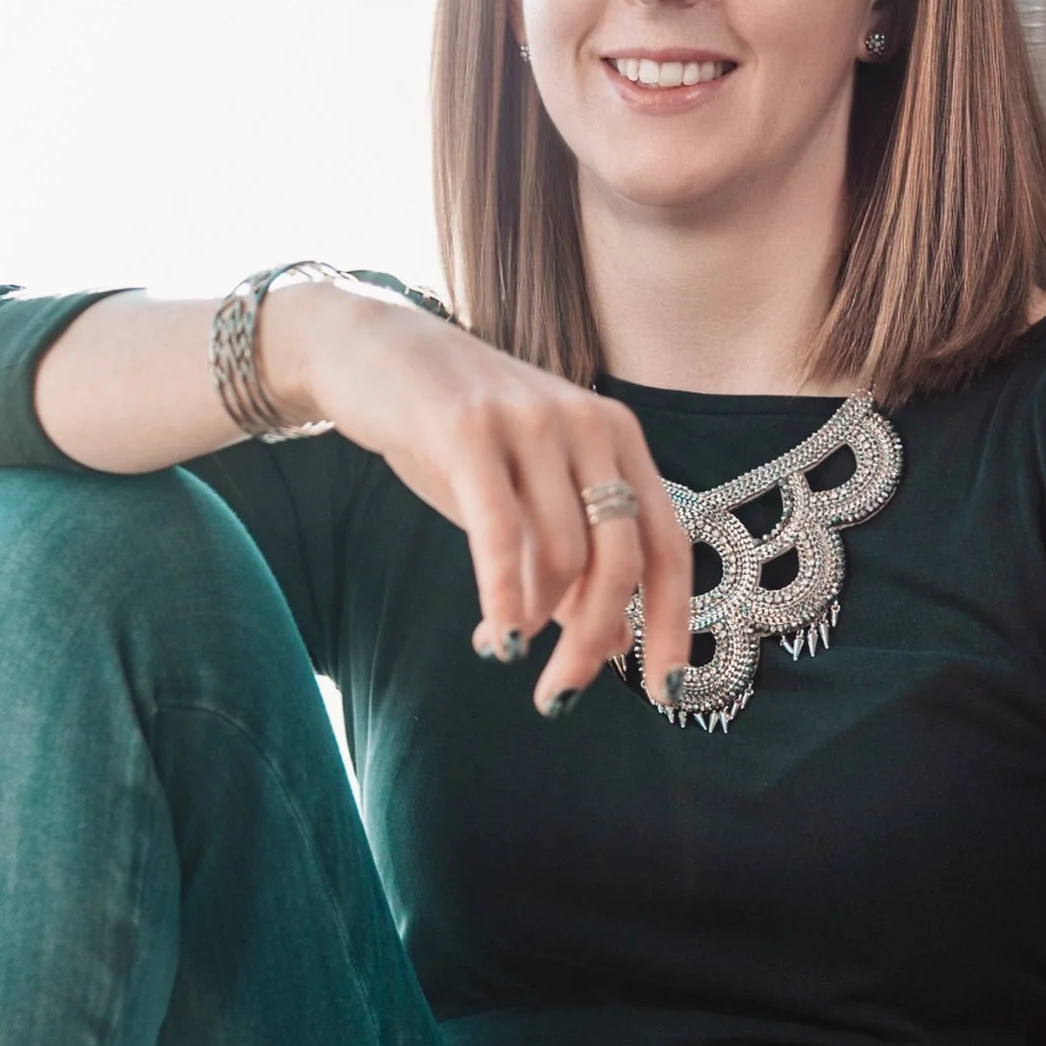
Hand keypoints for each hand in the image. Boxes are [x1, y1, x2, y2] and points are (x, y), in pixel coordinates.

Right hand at [268, 286, 694, 715]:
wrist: (370, 349)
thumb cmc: (452, 435)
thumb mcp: (523, 496)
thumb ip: (571, 559)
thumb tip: (613, 643)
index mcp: (616, 438)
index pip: (669, 545)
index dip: (674, 623)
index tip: (667, 689)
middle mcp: (589, 424)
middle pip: (624, 560)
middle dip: (594, 643)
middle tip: (558, 696)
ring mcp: (532, 422)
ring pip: (566, 555)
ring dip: (538, 622)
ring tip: (504, 646)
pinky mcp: (469, 429)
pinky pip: (502, 533)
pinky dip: (506, 597)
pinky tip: (496, 638)